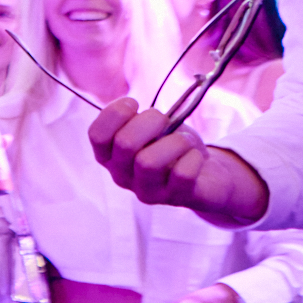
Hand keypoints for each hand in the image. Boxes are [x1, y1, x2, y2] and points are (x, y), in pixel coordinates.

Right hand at [87, 97, 269, 227]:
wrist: (205, 174)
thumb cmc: (171, 144)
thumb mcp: (150, 128)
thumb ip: (138, 120)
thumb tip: (140, 111)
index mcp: (109, 157)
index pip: (97, 135)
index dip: (115, 112)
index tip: (134, 103)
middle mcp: (121, 177)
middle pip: (125, 143)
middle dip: (150, 121)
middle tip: (164, 120)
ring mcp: (147, 191)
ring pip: (149, 162)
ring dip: (174, 141)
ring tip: (184, 141)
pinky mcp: (175, 198)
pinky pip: (182, 174)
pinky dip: (193, 157)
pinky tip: (194, 156)